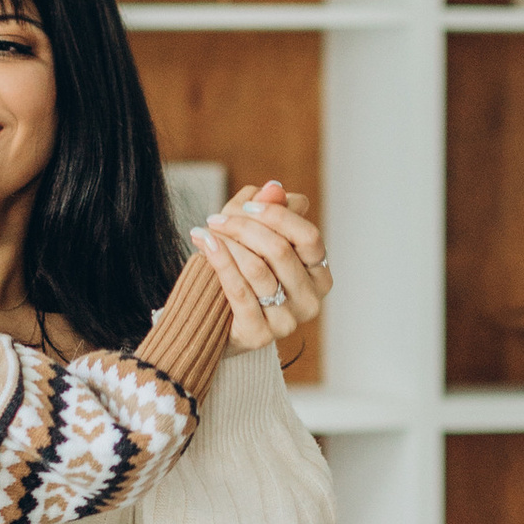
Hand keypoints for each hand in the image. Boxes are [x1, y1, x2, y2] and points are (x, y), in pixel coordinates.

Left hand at [195, 179, 333, 352]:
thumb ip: (267, 210)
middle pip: (280, 250)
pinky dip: (220, 261)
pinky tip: (204, 244)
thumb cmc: (242, 271)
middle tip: (215, 218)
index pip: (309, 237)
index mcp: (319, 275)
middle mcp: (310, 301)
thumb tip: (273, 188)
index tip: (246, 206)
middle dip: (244, 227)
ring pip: (258, 269)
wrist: (214, 319)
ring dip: (228, 244)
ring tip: (206, 232)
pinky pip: (239, 290)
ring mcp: (287, 322)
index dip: (278, 216)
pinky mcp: (259, 335)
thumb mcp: (256, 236)